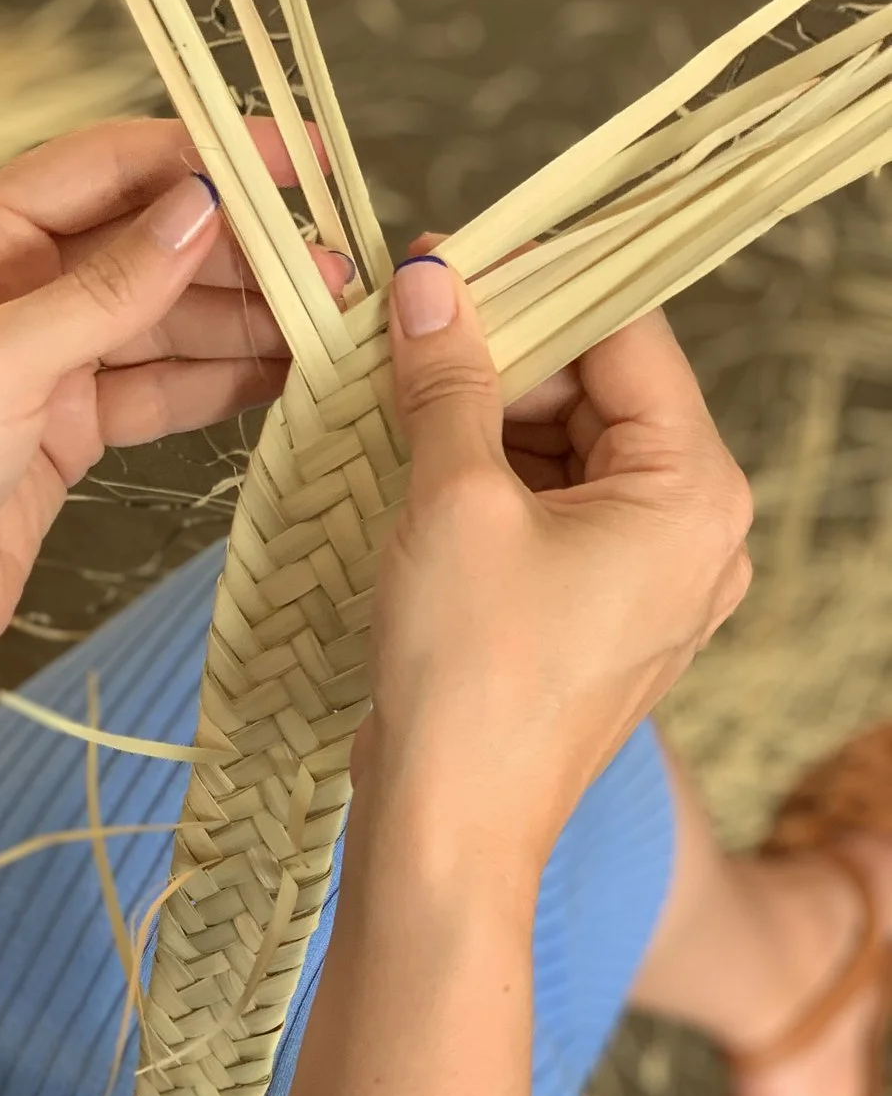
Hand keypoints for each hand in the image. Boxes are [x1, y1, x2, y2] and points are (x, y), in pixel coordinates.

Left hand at [0, 119, 349, 712]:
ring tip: (331, 320)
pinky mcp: (68, 426)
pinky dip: (219, 379)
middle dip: (241, 248)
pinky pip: (159, 385)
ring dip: (245, 317)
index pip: (105, 167)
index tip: (297, 160)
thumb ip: (106, 289)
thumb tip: (199, 209)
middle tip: (334, 264)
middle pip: (147, 241)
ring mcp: (44, 356)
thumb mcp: (0, 365)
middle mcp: (9, 282)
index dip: (204, 155)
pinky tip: (286, 372)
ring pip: (164, 317)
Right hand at [363, 253, 752, 867]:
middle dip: (500, 359)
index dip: (532, 288)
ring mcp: (654, 579)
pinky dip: (493, 484)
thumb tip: (430, 282)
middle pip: (600, 391)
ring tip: (396, 407)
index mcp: (695, 492)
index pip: (626, 334)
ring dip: (486, 420)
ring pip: (571, 450)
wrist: (450, 829)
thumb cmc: (468, 677)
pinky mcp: (603, 615)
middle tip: (402, 338)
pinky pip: (557, 513)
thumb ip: (449, 379)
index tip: (442, 266)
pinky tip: (419, 472)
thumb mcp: (453, 502)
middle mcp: (698, 531)